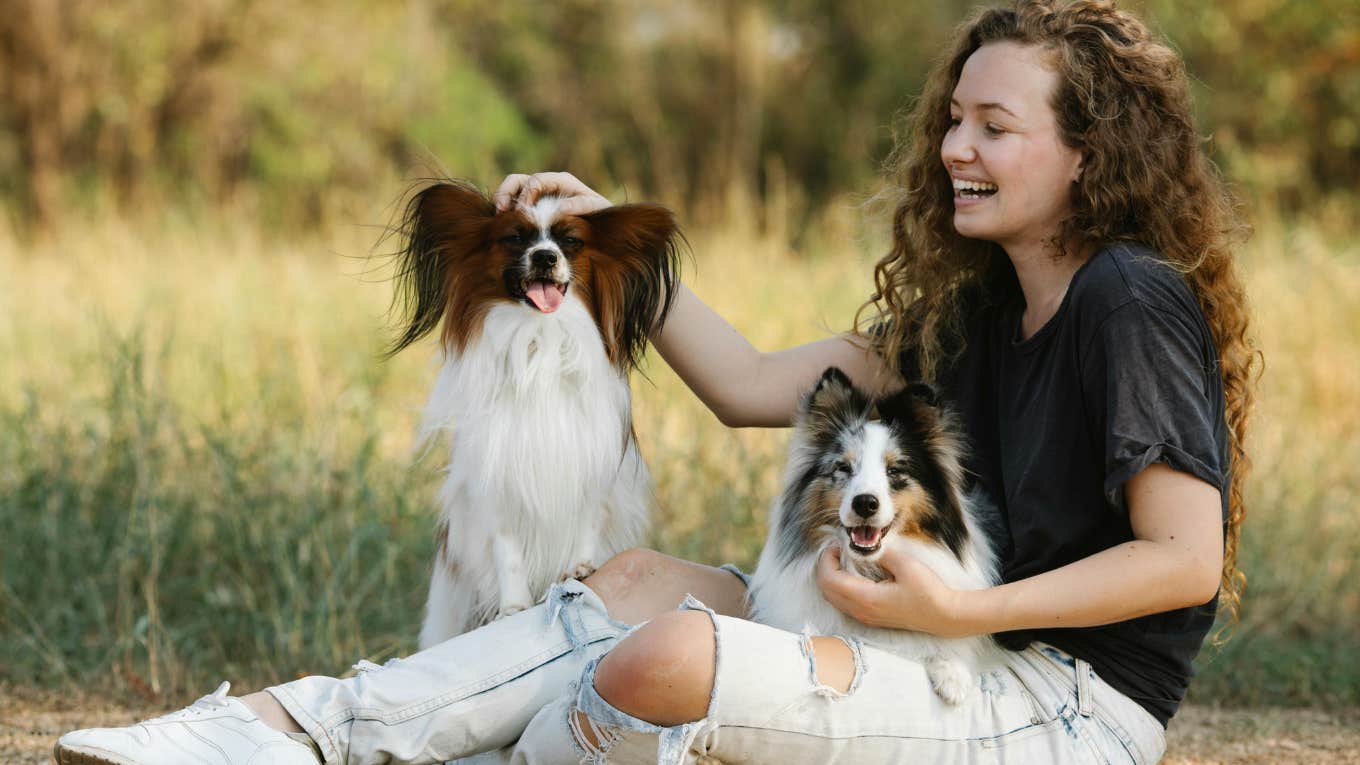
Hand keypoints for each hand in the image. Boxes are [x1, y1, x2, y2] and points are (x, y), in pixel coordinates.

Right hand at [494, 171, 611, 215]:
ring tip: (497, 216)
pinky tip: (503, 224)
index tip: (521, 212)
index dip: (526, 195)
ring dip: (502, 200)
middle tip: (500, 211)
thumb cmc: (598, 213)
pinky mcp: (532, 206)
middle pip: (518, 180)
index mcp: (560, 180)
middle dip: (506, 193)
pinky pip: (514, 204)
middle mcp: (546, 184)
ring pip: (512, 190)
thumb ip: (579, 206)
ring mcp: (537, 194)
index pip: (536, 181)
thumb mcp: (594, 208)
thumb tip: (559, 209)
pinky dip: (506, 211)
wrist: (600, 222)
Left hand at [815, 542, 973, 637]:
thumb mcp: (905, 565)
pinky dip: (839, 586)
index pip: (829, 580)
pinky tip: (852, 573)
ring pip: (832, 598)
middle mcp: (861, 611)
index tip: (837, 544)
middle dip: (825, 566)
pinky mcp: (871, 618)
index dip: (827, 559)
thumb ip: (881, 554)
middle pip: (825, 590)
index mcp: (866, 599)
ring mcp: (865, 617)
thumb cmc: (929, 591)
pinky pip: (843, 602)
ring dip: (831, 577)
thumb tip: (863, 546)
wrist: (945, 616)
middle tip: (837, 548)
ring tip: (843, 558)